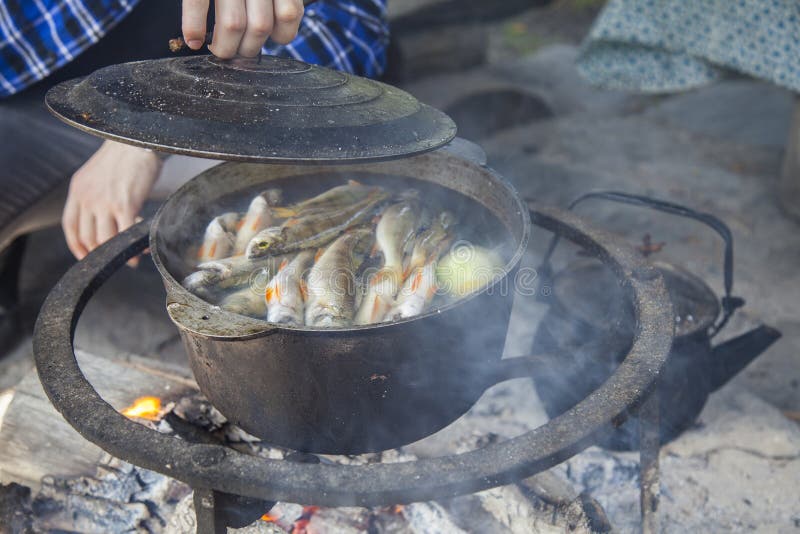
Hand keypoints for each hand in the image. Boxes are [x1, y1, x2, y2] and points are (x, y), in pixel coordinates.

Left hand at [62, 141, 161, 265]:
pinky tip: (142, 250)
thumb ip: (94, 195)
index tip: (87, 255)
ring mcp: (105, 202)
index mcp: (78, 190)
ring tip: (133, 256)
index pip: (70, 226)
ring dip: (119, 253)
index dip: (77, 246)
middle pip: (87, 237)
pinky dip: (134, 248)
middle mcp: (87, 198)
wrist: (138, 142)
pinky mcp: (125, 205)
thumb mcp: (96, 174)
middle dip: (102, 253)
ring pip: (105, 240)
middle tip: (116, 257)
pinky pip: (126, 234)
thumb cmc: (124, 157)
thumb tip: (105, 219)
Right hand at [182, 0, 303, 57]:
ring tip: (220, 49)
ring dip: (226, 46)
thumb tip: (273, 30)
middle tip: (238, 50)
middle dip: (248, 48)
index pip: (289, 15)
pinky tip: (194, 41)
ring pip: (234, 24)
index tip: (268, 38)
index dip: (280, 35)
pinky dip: (193, 26)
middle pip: (260, 26)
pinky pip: (198, 3)